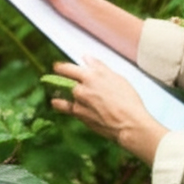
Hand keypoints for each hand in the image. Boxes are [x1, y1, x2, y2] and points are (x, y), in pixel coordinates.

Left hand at [50, 57, 167, 165]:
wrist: (129, 124)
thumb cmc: (128, 102)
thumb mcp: (117, 79)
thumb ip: (100, 67)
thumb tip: (88, 59)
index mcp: (92, 76)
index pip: (68, 68)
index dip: (61, 67)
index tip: (58, 67)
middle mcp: (82, 88)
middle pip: (63, 80)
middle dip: (58, 77)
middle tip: (55, 76)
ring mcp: (78, 102)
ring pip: (62, 94)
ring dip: (59, 92)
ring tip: (56, 92)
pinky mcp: (79, 115)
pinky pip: (65, 107)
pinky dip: (60, 104)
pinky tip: (57, 103)